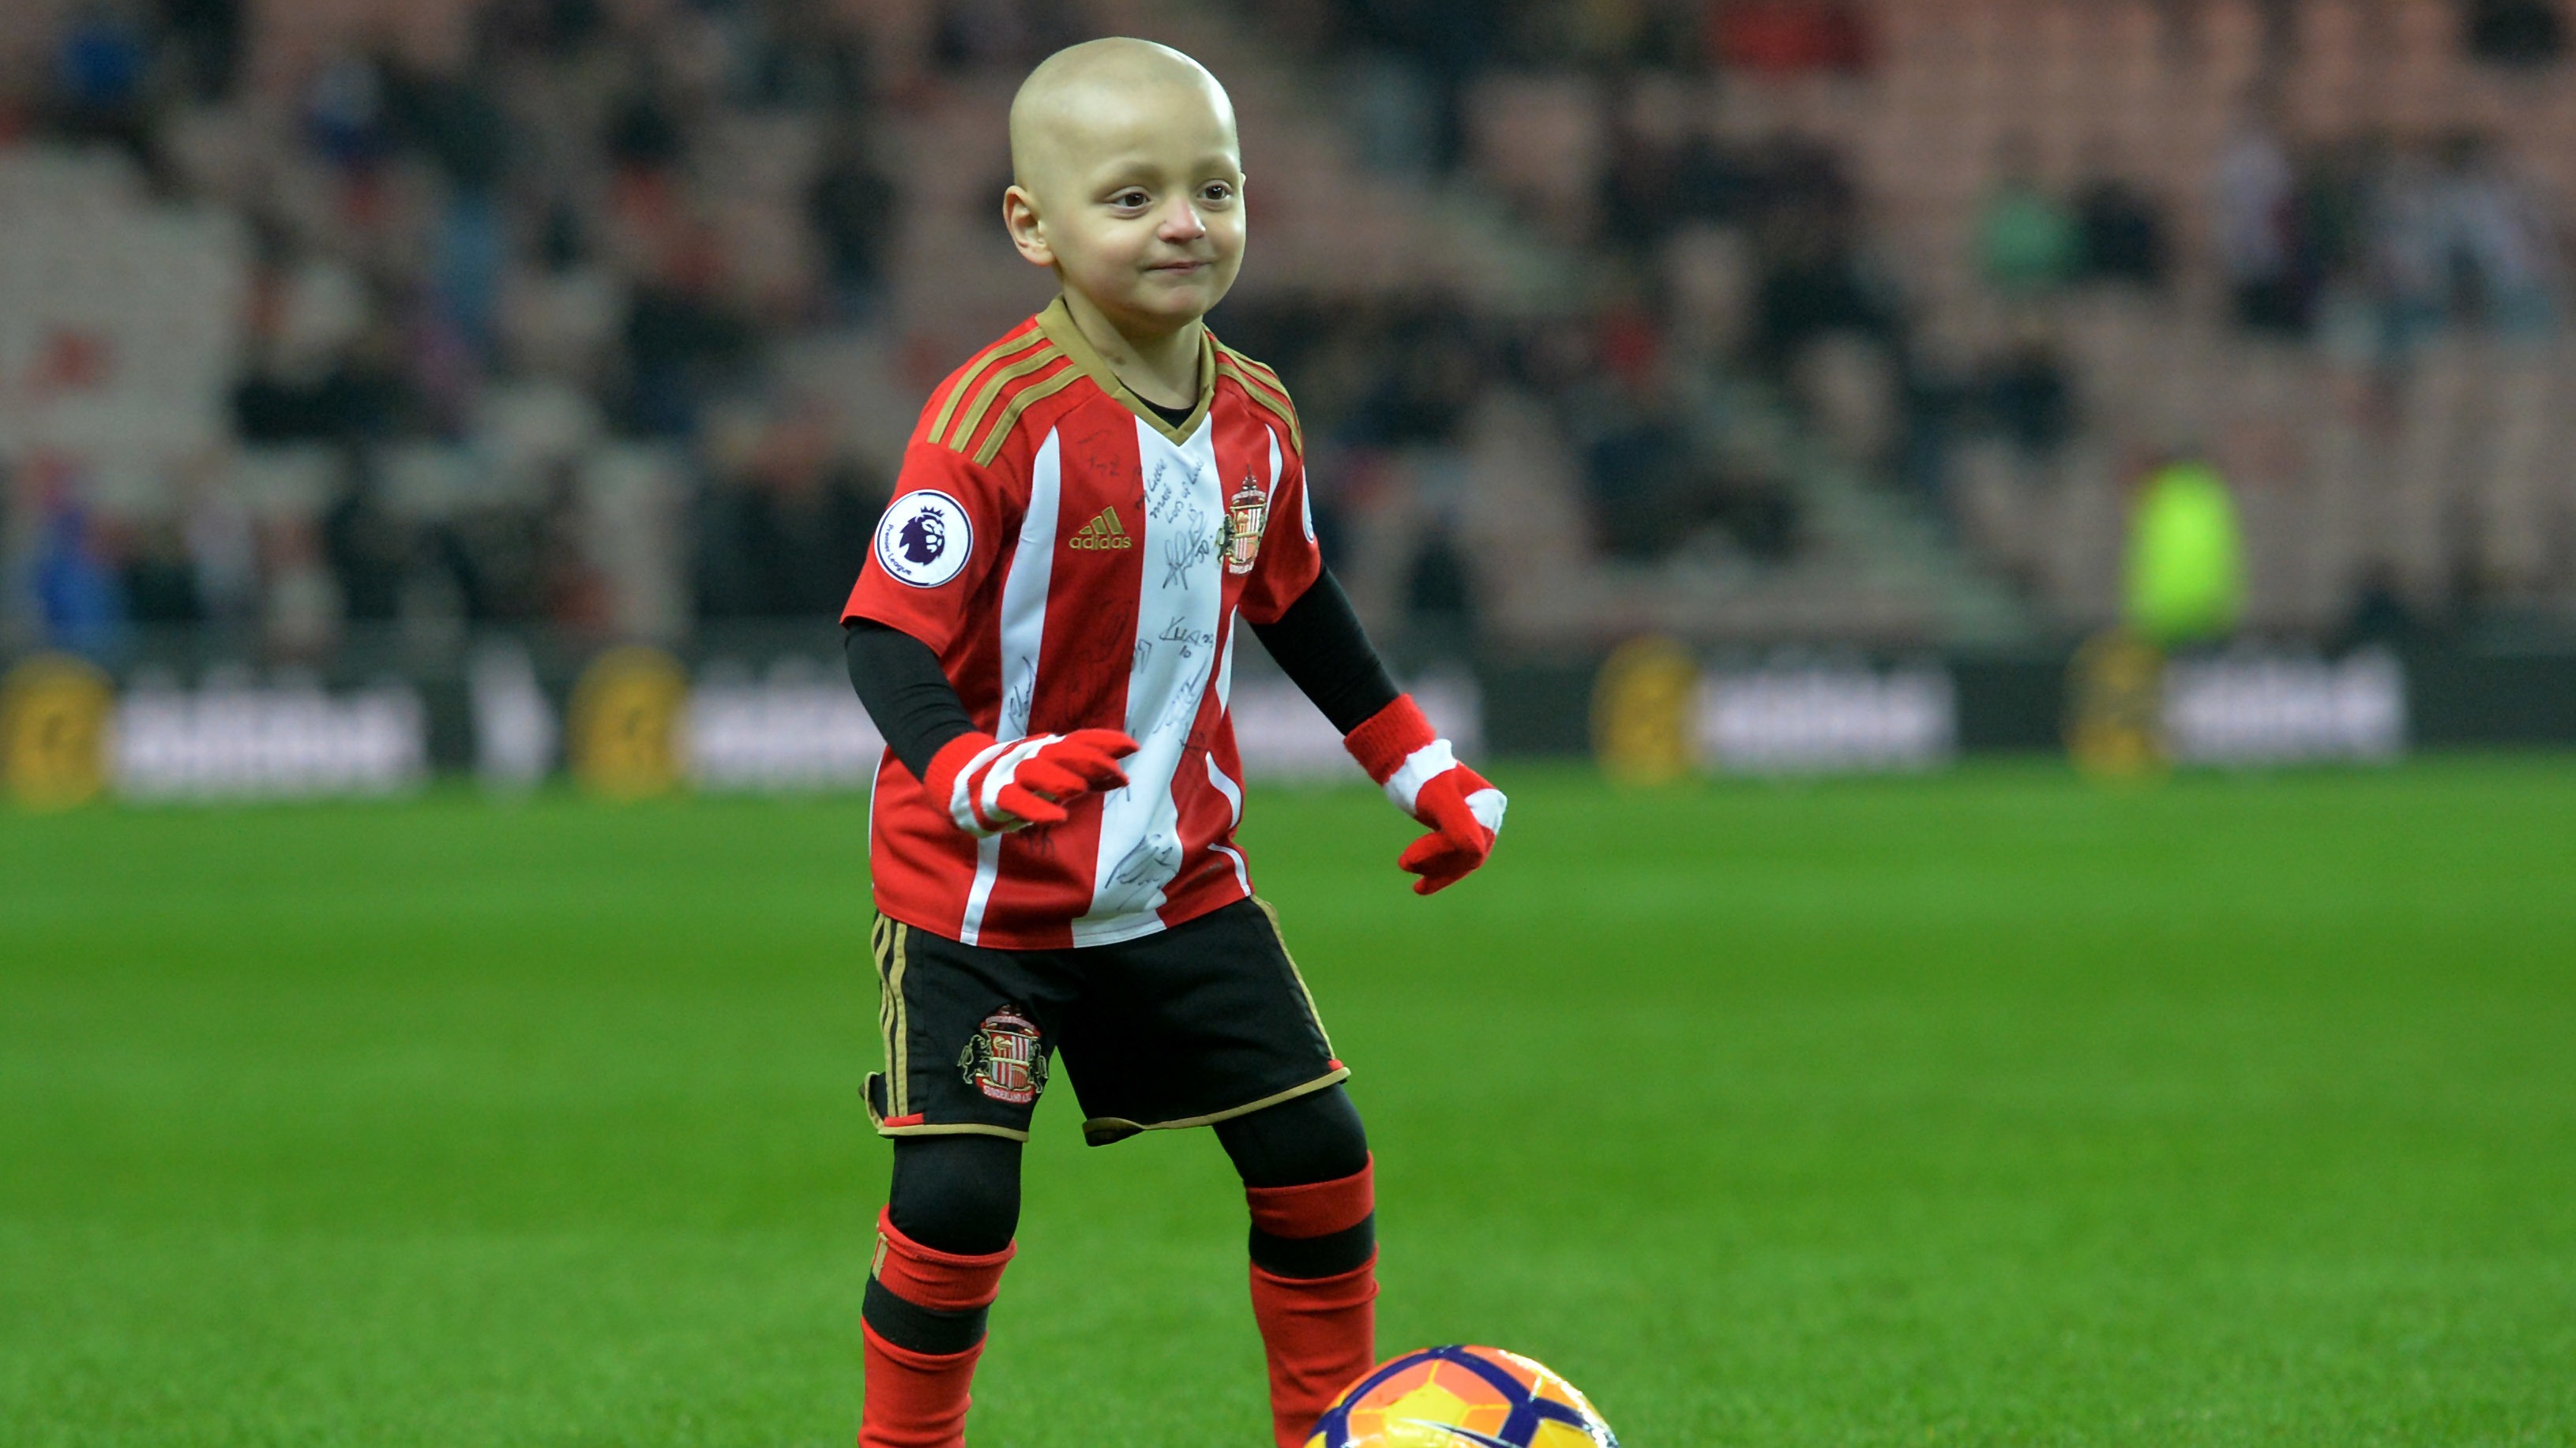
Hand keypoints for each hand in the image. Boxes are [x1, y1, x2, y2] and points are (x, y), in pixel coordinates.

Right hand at [923, 729, 1138, 836]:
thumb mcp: (1055, 776)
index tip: (1133, 746)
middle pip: (1061, 753)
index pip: (1079, 740)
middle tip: (1116, 771)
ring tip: (1081, 790)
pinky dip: (1036, 809)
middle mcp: (1032, 758)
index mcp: (1048, 750)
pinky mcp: (996, 798)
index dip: (1104, 741)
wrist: (961, 782)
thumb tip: (1124, 777)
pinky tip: (1057, 819)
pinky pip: (1016, 802)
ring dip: (1059, 780)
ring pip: (1036, 772)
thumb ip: (1088, 776)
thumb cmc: (1019, 781)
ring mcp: (1012, 776)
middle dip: (1089, 759)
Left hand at [1342, 695, 1507, 895]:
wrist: (1403, 757)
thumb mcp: (1438, 798)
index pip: (1471, 846)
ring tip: (1405, 867)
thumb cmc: (1420, 773)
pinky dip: (1436, 868)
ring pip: (1460, 858)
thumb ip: (1457, 823)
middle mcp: (1488, 813)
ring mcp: (1476, 821)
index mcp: (1489, 804)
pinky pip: (1453, 855)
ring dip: (1434, 869)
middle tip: (1404, 864)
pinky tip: (1419, 883)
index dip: (1441, 857)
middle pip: (1467, 855)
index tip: (1407, 859)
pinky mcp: (1460, 827)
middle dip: (1436, 865)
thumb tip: (1475, 853)